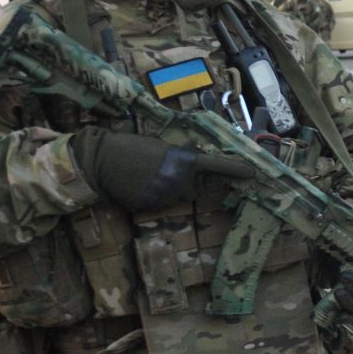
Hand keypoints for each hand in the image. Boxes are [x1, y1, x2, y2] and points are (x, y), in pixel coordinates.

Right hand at [73, 128, 254, 211]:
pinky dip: (151, 198)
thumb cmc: (130, 147)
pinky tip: (136, 186)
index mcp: (183, 161)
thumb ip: (180, 158)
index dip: (235, 170)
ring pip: (176, 198)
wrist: (100, 158)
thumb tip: (194, 165)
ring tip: (144, 177)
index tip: (253, 174)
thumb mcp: (161, 146)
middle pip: (194, 189)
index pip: (216, 166)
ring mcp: (165, 196)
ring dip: (167, 190)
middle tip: (162, 171)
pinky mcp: (150, 207)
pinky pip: (158, 205)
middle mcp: (179, 180)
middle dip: (186, 183)